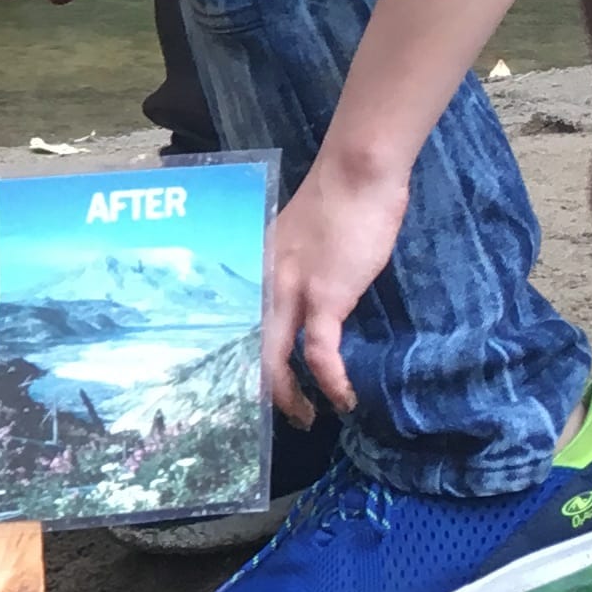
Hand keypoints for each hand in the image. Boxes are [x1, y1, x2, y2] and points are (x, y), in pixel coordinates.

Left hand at [261, 150, 410, 424]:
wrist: (357, 174)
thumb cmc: (337, 202)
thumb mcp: (299, 241)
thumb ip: (292, 269)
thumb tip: (302, 296)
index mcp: (253, 272)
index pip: (233, 327)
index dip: (236, 363)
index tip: (246, 389)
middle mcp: (260, 285)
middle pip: (245, 351)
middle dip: (256, 391)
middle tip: (271, 417)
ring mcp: (289, 292)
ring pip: (273, 360)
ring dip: (288, 397)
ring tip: (304, 417)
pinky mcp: (325, 297)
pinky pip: (319, 352)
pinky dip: (330, 381)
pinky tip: (342, 398)